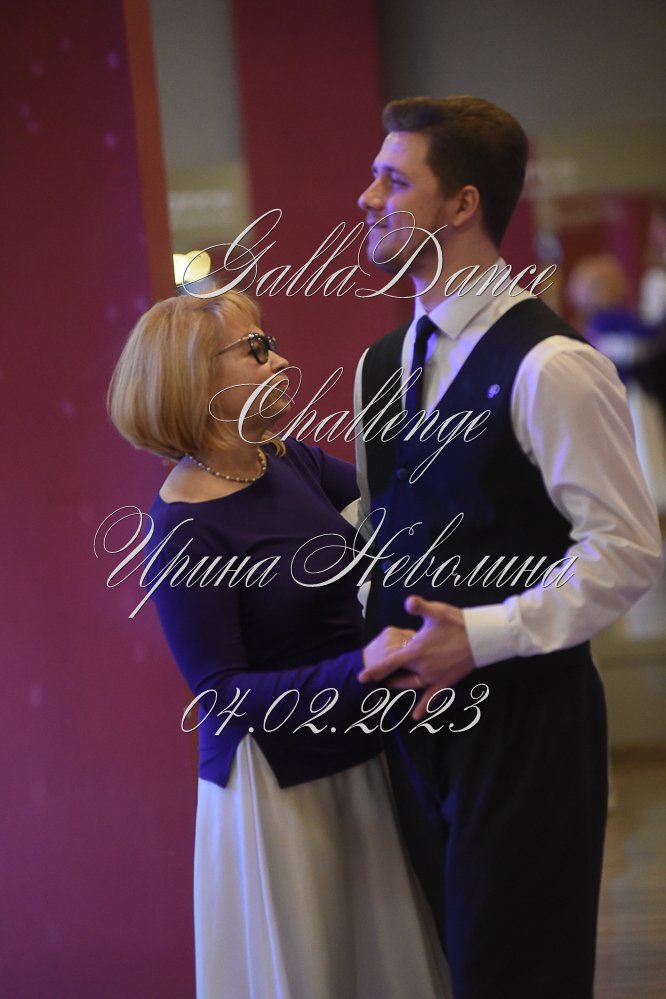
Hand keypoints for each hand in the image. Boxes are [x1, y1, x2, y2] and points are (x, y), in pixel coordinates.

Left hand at [358, 595, 474, 719]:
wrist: (480, 639)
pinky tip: (416, 717)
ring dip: (400, 686)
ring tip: (390, 685)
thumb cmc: (457, 623)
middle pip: (398, 675)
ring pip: (410, 685)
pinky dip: (423, 707)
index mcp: (416, 652)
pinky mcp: (445, 682)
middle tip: (375, 677)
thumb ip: (419, 606)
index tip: (361, 677)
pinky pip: (431, 698)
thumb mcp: (437, 612)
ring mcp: (433, 677)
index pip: (389, 663)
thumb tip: (408, 601)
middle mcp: (422, 668)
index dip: (374, 670)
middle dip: (386, 676)